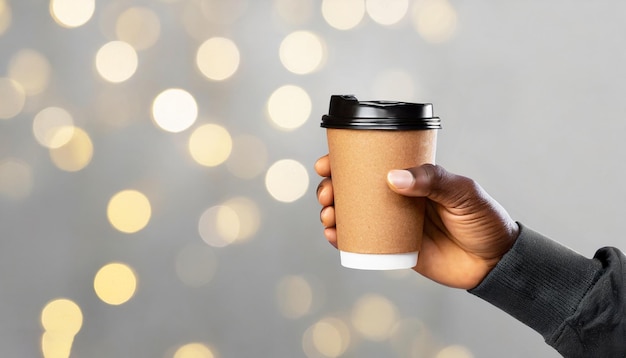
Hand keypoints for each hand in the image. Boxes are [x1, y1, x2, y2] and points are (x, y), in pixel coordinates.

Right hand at [315, 155, 518, 289]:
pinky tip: (333, 235)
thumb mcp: (463, 193)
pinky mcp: (393, 249)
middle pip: (354, 189)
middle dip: (331, 188)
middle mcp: (397, 199)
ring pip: (352, 215)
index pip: (373, 164)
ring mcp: (393, 224)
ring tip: (328, 215)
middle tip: (327, 192)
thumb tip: (392, 178)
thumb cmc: (484, 220)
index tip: (327, 163)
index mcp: (412, 179)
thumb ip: (432, 181)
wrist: (495, 262)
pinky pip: (362, 242)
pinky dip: (343, 239)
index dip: (345, 162)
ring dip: (332, 212)